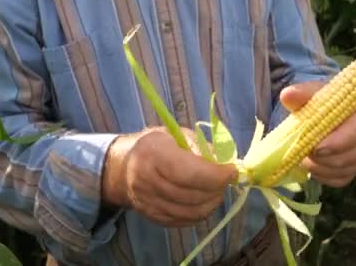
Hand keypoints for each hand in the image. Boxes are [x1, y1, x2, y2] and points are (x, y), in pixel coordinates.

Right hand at [101, 127, 236, 226]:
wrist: (123, 166)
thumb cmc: (157, 145)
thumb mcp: (177, 134)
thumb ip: (201, 147)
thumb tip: (226, 161)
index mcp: (154, 154)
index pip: (190, 173)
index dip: (216, 176)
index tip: (232, 171)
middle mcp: (147, 180)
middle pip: (193, 195)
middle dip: (217, 188)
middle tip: (226, 179)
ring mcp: (147, 202)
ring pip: (191, 212)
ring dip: (212, 202)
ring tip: (217, 189)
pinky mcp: (152, 217)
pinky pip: (184, 221)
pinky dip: (200, 213)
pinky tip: (204, 199)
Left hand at [280, 81, 355, 187]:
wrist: (323, 110)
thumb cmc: (321, 101)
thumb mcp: (312, 94)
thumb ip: (302, 93)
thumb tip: (287, 95)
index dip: (338, 142)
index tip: (316, 148)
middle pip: (354, 154)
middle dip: (326, 159)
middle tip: (305, 155)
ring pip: (347, 168)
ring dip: (322, 168)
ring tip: (304, 160)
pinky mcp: (353, 167)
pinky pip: (341, 179)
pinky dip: (324, 176)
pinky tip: (311, 166)